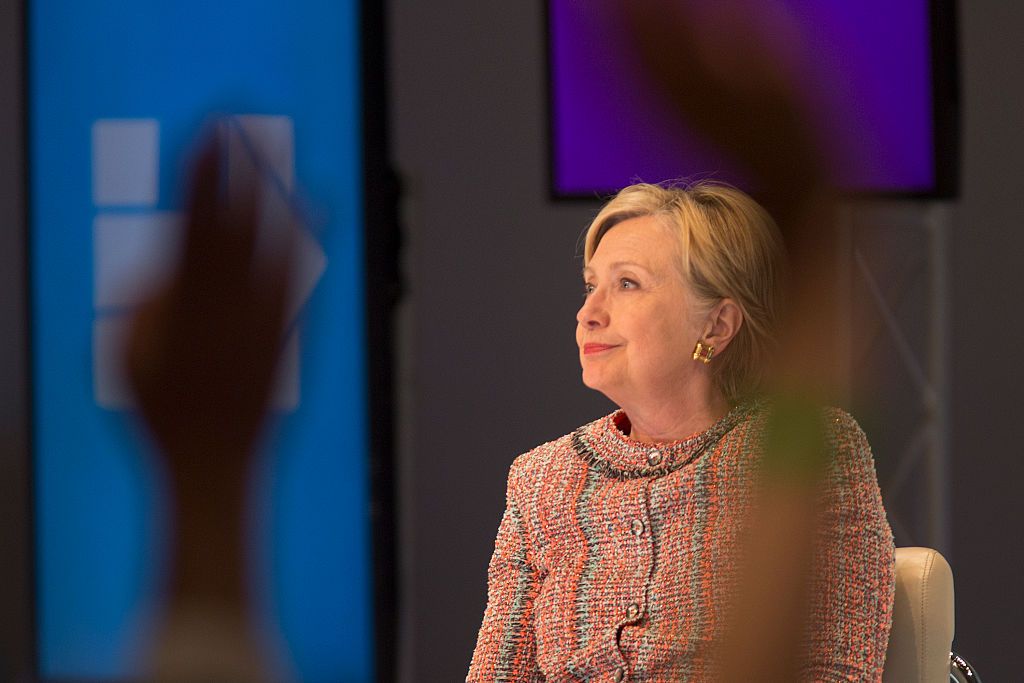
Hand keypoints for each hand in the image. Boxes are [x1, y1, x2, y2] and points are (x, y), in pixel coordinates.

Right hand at [125, 133, 294, 483]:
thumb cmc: (164, 417)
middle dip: (241, 174)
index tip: (207, 139)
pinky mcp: (285, 337)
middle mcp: (232, 310)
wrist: (214, 463)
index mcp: (187, 310)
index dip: (203, 177)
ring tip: (279, 159)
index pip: (196, 225)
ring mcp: (264, 323)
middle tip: (245, 132)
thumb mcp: (130, 354)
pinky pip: (298, 279)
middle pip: (240, 226)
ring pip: (275, 247)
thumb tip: (172, 265)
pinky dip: (304, 242)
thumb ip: (150, 301)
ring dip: (275, 198)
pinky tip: (314, 216)